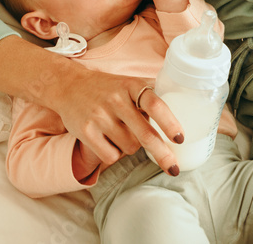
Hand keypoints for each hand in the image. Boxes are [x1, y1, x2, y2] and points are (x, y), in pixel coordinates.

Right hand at [53, 68, 184, 174]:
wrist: (69, 86)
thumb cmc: (108, 89)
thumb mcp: (130, 84)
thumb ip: (151, 95)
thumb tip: (183, 111)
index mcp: (131, 86)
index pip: (154, 104)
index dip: (169, 122)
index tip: (180, 138)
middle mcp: (116, 100)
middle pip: (144, 133)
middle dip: (162, 154)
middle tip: (174, 169)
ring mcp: (99, 116)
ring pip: (129, 147)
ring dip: (132, 147)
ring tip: (123, 134)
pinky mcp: (85, 131)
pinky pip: (110, 155)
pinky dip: (114, 154)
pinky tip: (109, 141)